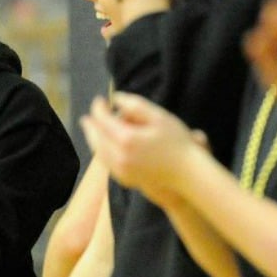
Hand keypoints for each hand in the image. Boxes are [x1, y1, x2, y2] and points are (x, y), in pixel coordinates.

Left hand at [80, 93, 200, 197]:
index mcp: (126, 139)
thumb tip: (116, 97)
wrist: (188, 174)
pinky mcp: (124, 179)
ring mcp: (120, 170)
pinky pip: (106, 163)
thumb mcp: (159, 117)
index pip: (103, 120)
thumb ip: (135, 104)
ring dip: (93, 138)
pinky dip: (101, 151)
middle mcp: (119, 156)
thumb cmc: (177, 142)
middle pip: (95, 137)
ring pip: (98, 151)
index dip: (99, 108)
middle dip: (91, 124)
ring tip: (92, 129)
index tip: (100, 100)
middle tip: (88, 115)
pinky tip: (103, 146)